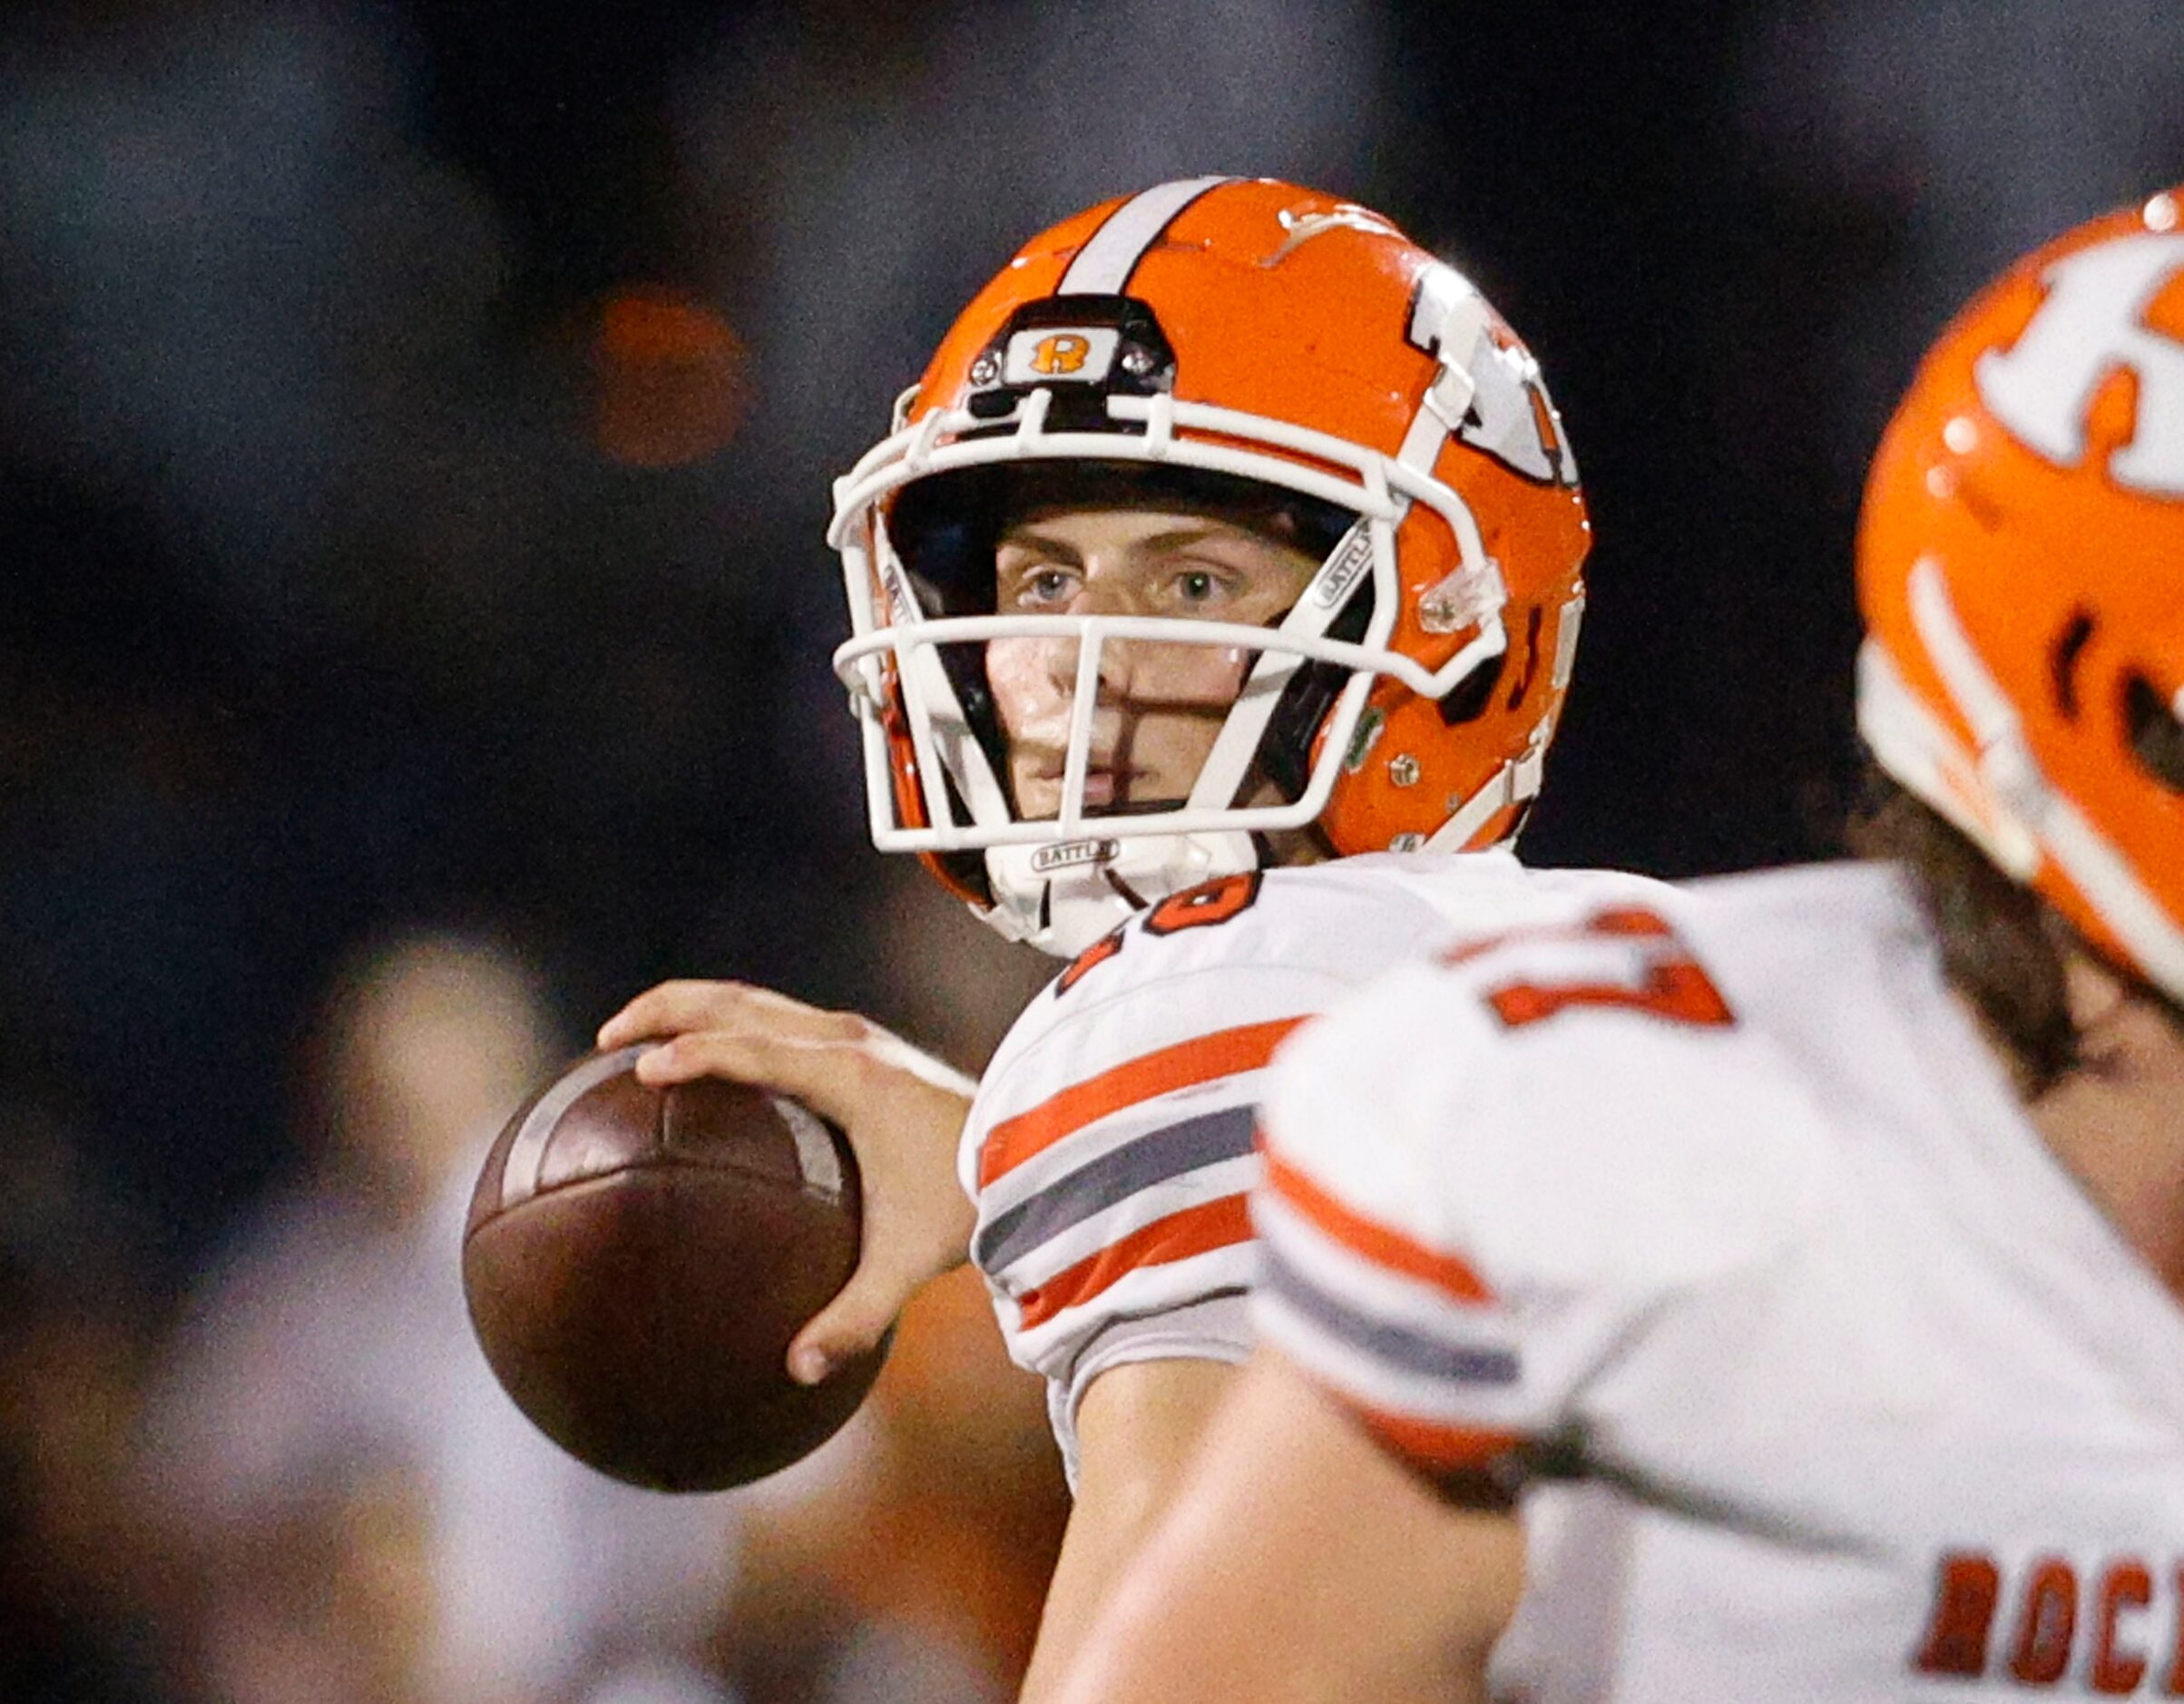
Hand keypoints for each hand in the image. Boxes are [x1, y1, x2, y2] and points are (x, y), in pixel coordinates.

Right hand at [597, 981, 978, 1384]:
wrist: (1040, 1147)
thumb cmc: (972, 1198)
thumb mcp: (911, 1261)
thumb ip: (854, 1315)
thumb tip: (798, 1372)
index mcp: (849, 1075)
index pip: (754, 1047)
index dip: (694, 1054)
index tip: (639, 1070)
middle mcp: (847, 1040)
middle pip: (736, 1001)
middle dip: (666, 1009)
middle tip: (605, 1039)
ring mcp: (854, 1035)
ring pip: (754, 999)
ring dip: (691, 1008)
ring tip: (635, 1039)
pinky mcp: (861, 1045)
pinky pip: (775, 1019)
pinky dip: (725, 1026)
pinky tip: (702, 1064)